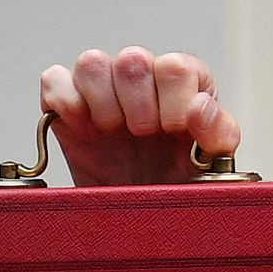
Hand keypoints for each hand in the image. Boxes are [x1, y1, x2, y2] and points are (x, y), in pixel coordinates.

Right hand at [39, 47, 239, 185]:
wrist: (140, 212)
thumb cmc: (178, 179)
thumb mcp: (210, 162)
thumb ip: (219, 133)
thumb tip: (199, 105)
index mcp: (183, 79)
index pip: (175, 66)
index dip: (173, 103)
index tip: (172, 132)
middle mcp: (142, 74)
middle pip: (132, 59)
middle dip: (139, 108)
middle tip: (143, 136)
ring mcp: (102, 85)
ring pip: (92, 62)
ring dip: (104, 105)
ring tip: (114, 132)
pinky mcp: (65, 101)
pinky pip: (53, 80)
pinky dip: (66, 104)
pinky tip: (85, 129)